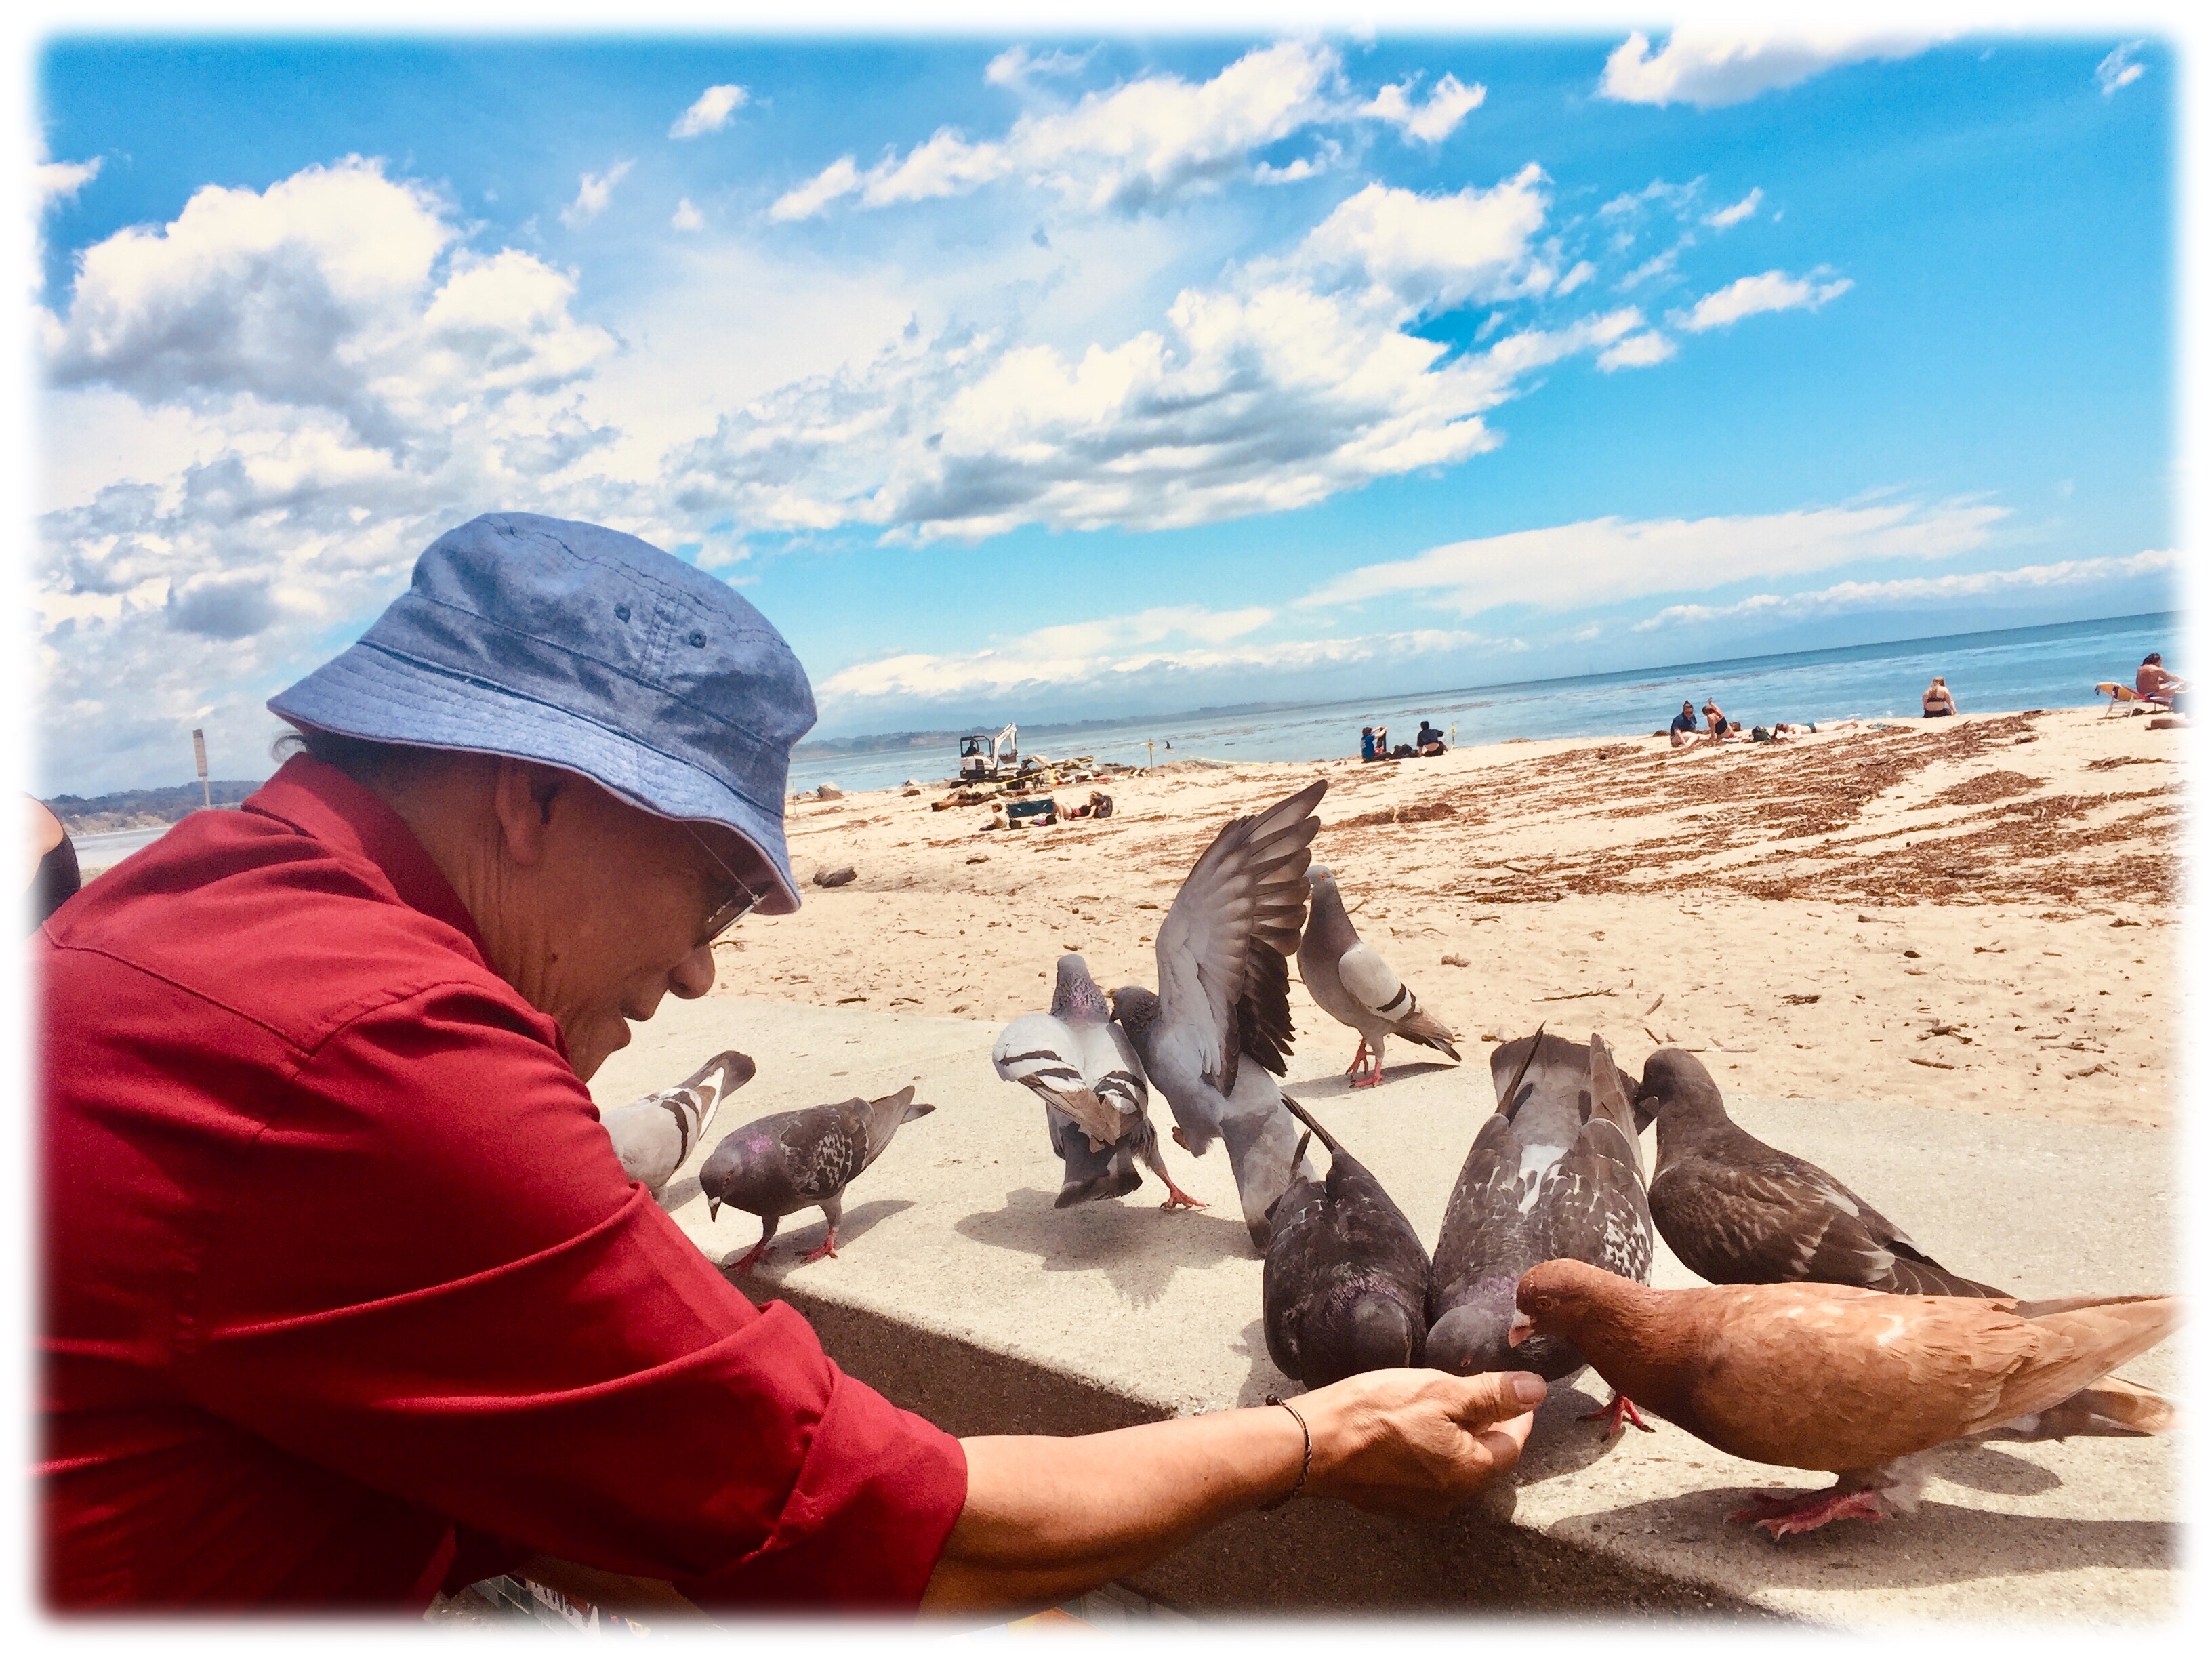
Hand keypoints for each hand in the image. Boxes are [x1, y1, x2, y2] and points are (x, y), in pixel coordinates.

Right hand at [1294, 1368, 1540, 1520]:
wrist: (1311, 1444)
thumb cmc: (1375, 1413)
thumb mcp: (1439, 1391)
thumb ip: (1492, 1395)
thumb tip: (1537, 1391)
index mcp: (1470, 1472)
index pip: (1512, 1444)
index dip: (1517, 1415)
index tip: (1515, 1393)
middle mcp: (1450, 1498)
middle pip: (1483, 1459)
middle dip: (1484, 1427)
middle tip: (1473, 1394)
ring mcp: (1418, 1505)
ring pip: (1453, 1468)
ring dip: (1455, 1439)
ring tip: (1439, 1406)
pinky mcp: (1390, 1501)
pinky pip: (1424, 1475)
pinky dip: (1428, 1451)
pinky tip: (1408, 1428)